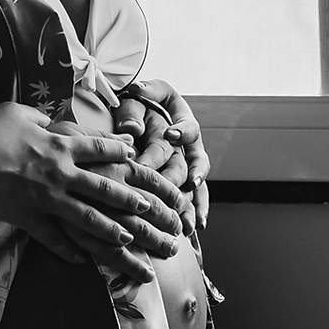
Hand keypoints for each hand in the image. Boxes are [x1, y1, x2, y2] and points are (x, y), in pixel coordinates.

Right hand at [0, 103, 176, 282]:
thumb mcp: (18, 112)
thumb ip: (40, 117)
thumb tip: (51, 118)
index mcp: (60, 145)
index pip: (99, 149)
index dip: (119, 153)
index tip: (135, 158)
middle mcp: (60, 173)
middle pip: (103, 188)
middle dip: (128, 199)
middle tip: (147, 208)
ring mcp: (46, 199)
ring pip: (86, 218)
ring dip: (109, 229)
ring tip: (127, 238)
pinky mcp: (28, 218)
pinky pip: (52, 238)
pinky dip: (67, 250)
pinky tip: (80, 260)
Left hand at [112, 78, 209, 233]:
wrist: (136, 114)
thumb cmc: (135, 105)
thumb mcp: (133, 100)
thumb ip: (133, 111)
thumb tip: (132, 128)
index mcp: (183, 119)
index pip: (188, 126)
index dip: (182, 131)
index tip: (171, 135)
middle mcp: (190, 144)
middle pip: (189, 161)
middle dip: (176, 175)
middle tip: (164, 186)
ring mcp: (189, 164)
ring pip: (196, 184)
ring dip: (192, 201)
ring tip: (189, 218)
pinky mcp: (184, 180)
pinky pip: (194, 197)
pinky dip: (195, 212)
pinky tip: (195, 228)